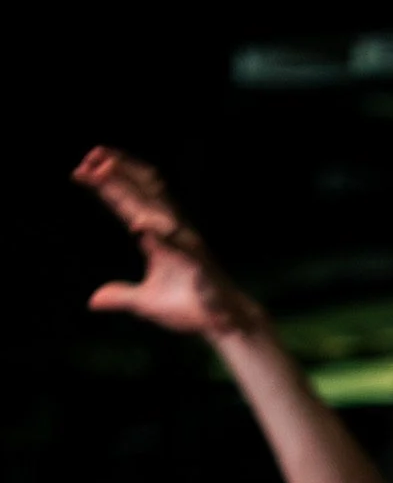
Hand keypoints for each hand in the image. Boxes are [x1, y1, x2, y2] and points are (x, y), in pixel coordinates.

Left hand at [72, 146, 257, 340]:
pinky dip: (158, 231)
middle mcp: (171, 231)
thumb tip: (93, 302)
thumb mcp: (146, 303)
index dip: (104, 184)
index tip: (78, 172)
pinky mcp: (197, 260)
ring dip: (130, 182)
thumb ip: (121, 296)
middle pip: (142, 188)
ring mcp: (184, 242)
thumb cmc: (190, 308)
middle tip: (89, 157)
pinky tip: (137, 226)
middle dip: (117, 169)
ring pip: (156, 202)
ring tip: (105, 168)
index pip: (127, 202)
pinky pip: (177, 241)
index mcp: (157, 236)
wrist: (225, 324)